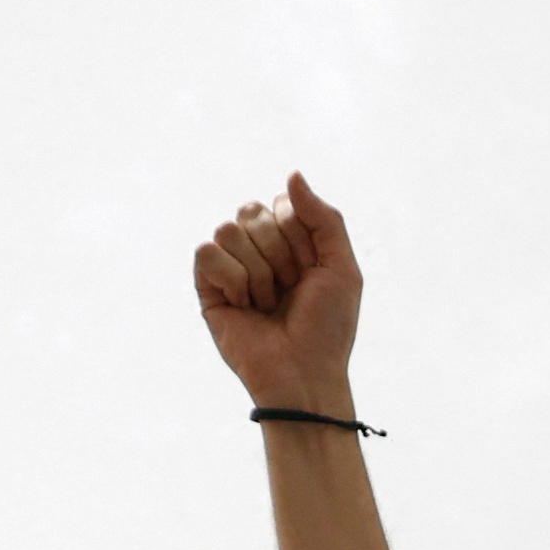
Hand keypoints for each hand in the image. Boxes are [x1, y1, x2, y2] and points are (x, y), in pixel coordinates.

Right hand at [195, 173, 361, 416]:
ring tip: (267, 303)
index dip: (298, 235)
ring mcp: (231, 268)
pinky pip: (206, 253)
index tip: (310, 271)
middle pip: (251, 210)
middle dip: (278, 252)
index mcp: (289, 241)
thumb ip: (324, 217)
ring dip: (256, 270)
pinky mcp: (207, 290)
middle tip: (289, 289)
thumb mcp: (342, 267)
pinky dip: (231, 278)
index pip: (280, 203)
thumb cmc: (328, 328)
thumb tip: (292, 174)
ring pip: (228, 229)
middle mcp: (257, 250)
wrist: (305, 374)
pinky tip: (244, 305)